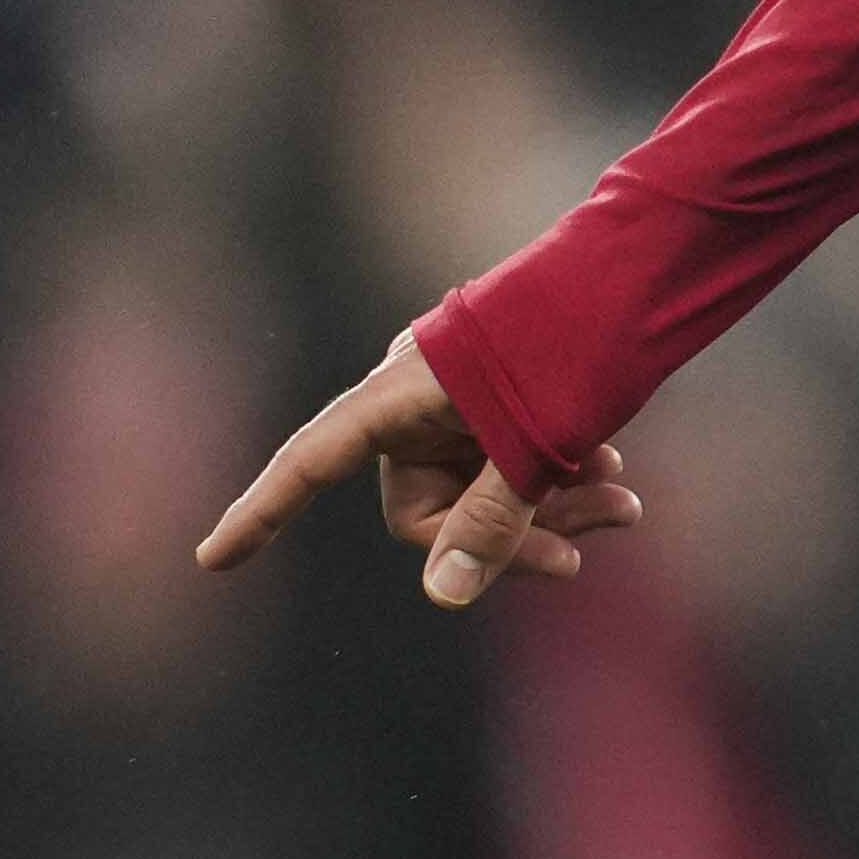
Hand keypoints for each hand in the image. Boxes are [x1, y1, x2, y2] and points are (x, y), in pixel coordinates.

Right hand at [196, 328, 647, 605]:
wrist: (647, 264)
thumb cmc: (581, 343)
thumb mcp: (538, 446)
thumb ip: (489, 524)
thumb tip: (441, 594)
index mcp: (397, 395)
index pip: (308, 464)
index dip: (259, 513)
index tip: (211, 561)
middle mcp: (417, 399)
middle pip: (429, 506)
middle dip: (506, 534)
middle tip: (586, 545)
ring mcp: (462, 401)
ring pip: (482, 492)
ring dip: (548, 510)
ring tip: (623, 503)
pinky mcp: (503, 399)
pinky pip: (511, 465)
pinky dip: (558, 481)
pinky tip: (615, 475)